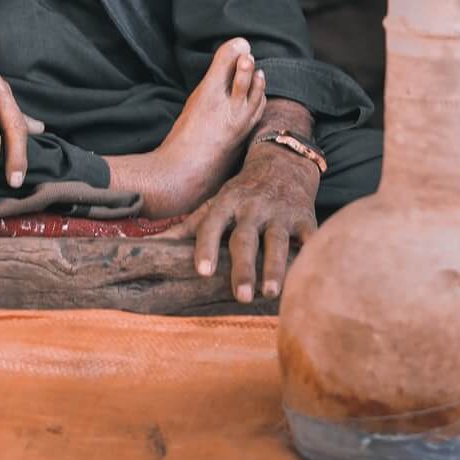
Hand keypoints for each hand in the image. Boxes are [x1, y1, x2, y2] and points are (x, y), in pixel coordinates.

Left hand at [175, 140, 320, 302]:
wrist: (283, 163)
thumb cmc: (242, 193)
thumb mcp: (215, 203)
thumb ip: (187, 227)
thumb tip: (148, 245)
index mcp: (226, 204)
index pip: (212, 226)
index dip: (207, 247)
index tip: (203, 272)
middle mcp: (252, 208)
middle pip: (245, 239)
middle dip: (243, 267)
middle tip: (239, 296)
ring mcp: (280, 213)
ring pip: (277, 242)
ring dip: (275, 268)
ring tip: (270, 293)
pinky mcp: (305, 218)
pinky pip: (310, 238)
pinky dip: (312, 253)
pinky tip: (311, 272)